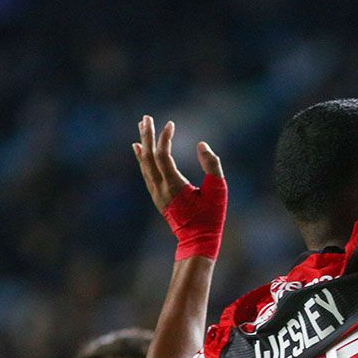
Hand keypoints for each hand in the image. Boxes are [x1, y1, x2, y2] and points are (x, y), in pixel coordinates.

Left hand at [134, 115, 226, 260]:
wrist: (197, 240)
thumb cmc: (211, 216)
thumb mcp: (219, 190)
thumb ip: (212, 165)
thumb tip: (202, 145)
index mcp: (174, 185)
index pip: (163, 155)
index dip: (165, 138)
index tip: (171, 124)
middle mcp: (160, 188)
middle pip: (148, 156)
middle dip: (147, 136)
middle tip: (146, 117)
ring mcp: (156, 193)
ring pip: (144, 163)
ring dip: (143, 144)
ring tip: (142, 127)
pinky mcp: (157, 196)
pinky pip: (145, 172)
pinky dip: (141, 158)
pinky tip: (138, 149)